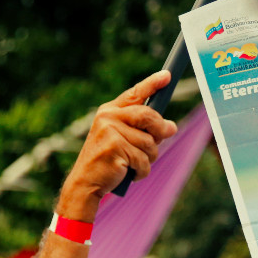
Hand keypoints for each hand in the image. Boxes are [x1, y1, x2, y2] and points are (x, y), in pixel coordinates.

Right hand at [57, 71, 177, 220]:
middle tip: (165, 136)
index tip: (167, 75)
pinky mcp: (114, 148)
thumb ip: (145, 131)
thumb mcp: (125, 141)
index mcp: (110, 112)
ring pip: (149, 142)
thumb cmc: (108, 161)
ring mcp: (110, 131)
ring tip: (134, 163)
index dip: (152, 84)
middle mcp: (108, 117)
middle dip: (160, 130)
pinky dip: (142, 171)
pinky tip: (131, 173)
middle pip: (148, 116)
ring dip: (149, 158)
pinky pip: (143, 160)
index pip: (134, 94)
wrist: (86, 182)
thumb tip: (171, 126)